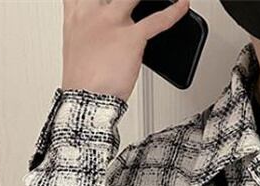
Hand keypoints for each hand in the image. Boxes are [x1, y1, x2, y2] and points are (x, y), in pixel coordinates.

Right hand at [61, 0, 190, 100]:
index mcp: (76, 14)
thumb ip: (92, 32)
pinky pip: (159, 20)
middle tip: (132, 1)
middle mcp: (92, 12)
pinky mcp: (132, 37)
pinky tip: (182, 5)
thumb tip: (105, 34)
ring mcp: (113, 22)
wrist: (87, 100)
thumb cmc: (83, 82)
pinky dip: (174, 12)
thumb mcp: (78, 48)